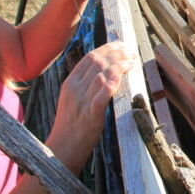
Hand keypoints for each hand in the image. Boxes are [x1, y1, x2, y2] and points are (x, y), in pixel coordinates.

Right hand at [47, 41, 137, 167]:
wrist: (63, 148)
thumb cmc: (71, 124)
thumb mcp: (72, 99)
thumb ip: (85, 83)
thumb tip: (104, 70)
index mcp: (69, 83)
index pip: (89, 58)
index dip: (107, 48)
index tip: (120, 45)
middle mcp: (74, 89)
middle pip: (98, 63)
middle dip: (117, 54)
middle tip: (130, 51)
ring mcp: (82, 102)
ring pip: (102, 76)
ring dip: (120, 66)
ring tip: (132, 61)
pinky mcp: (91, 116)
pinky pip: (101, 96)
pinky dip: (111, 84)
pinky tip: (121, 76)